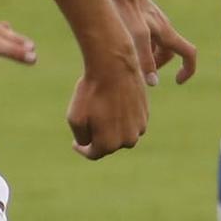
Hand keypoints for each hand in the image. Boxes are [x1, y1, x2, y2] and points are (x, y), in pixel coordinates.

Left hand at [67, 45, 148, 160]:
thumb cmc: (91, 92)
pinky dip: (123, 117)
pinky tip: (113, 103)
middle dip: (98, 137)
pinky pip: (131, 121)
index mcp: (109, 144)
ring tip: (102, 111)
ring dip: (112, 128)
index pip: (93, 154)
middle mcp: (128, 140)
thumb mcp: (75, 118)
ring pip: (122, 133)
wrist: (113, 67)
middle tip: (89, 123)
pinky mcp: (145, 114)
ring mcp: (140, 127)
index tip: (75, 143)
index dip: (82, 149)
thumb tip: (88, 143)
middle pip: (109, 145)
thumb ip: (82, 137)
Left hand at [110, 0, 197, 86]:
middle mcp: (163, 27)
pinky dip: (140, 44)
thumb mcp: (136, 36)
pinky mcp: (143, 16)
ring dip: (148, 55)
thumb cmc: (127, 8)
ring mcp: (154, 21)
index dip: (188, 69)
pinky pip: (148, 35)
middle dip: (159, 65)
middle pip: (170, 52)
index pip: (189, 54)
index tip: (178, 81)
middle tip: (141, 72)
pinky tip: (123, 45)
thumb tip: (153, 83)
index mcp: (167, 34)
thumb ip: (145, 59)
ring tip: (129, 58)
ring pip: (157, 44)